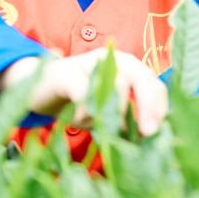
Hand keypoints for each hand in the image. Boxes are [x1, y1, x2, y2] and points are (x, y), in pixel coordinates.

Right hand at [0, 49, 167, 136]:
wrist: (39, 88)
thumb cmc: (79, 100)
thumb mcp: (106, 111)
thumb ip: (126, 119)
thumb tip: (147, 138)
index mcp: (127, 67)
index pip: (154, 84)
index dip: (159, 108)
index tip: (155, 132)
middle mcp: (112, 59)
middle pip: (142, 79)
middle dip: (148, 108)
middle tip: (145, 133)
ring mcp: (89, 63)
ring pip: (116, 84)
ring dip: (114, 112)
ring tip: (102, 126)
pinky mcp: (65, 73)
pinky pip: (84, 91)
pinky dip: (86, 109)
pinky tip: (81, 118)